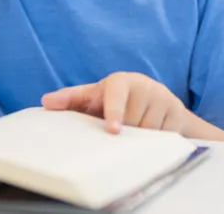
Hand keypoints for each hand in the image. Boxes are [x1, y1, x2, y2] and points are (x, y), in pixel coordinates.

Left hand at [41, 72, 190, 134]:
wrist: (156, 102)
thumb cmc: (115, 100)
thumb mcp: (93, 97)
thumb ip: (70, 99)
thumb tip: (45, 102)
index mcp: (119, 81)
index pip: (116, 94)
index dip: (114, 112)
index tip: (113, 130)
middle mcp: (143, 85)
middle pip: (131, 121)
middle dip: (125, 133)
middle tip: (120, 133)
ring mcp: (162, 97)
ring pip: (148, 132)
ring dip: (140, 140)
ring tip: (136, 132)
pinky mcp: (177, 110)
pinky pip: (165, 137)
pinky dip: (156, 142)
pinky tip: (152, 135)